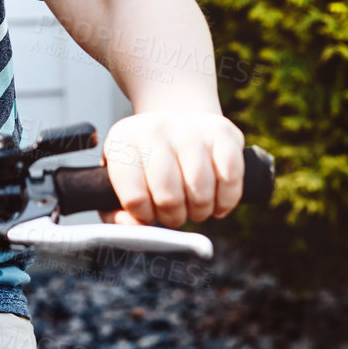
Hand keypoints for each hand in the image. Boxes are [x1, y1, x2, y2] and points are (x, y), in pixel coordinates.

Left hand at [99, 111, 244, 228]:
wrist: (178, 123)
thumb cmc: (147, 164)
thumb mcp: (120, 182)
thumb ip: (117, 212)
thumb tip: (132, 226)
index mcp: (123, 141)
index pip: (135, 199)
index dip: (146, 216)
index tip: (150, 212)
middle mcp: (155, 129)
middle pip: (169, 196)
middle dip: (174, 217)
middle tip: (175, 214)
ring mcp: (191, 127)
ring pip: (200, 189)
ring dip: (200, 210)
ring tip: (195, 207)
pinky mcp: (222, 131)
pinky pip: (230, 178)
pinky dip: (227, 200)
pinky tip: (217, 200)